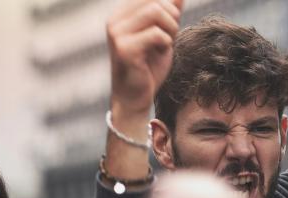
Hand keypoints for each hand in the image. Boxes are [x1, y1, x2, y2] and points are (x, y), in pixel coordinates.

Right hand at [108, 0, 181, 118]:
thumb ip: (169, 13)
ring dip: (170, 28)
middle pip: (155, 0)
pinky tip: (161, 52)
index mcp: (121, 14)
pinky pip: (156, 33)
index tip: (170, 26)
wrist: (134, 98)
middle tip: (170, 36)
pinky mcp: (125, 49)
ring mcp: (117, 34)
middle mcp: (115, 20)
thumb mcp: (162, 35)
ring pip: (155, 11)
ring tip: (167, 43)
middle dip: (172, 17)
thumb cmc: (148, 67)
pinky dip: (166, 42)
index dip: (169, 6)